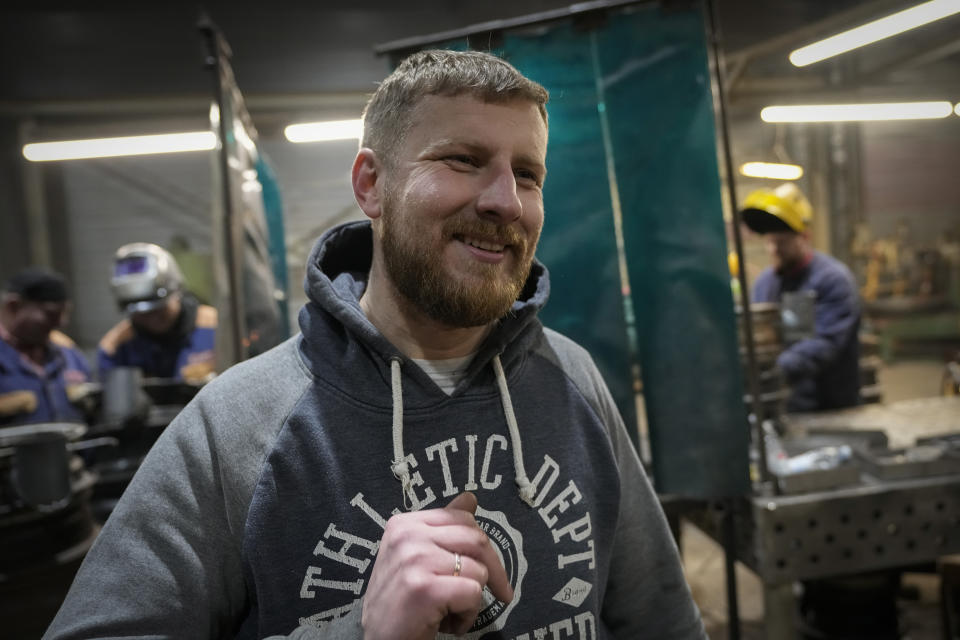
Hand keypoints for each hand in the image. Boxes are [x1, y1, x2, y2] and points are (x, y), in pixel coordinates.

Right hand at [361, 492, 512, 639]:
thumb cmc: (400, 602)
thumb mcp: (416, 557)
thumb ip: (442, 528)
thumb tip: (470, 498)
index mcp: (404, 524)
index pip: (461, 518)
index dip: (483, 545)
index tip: (491, 567)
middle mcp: (407, 536)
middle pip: (476, 539)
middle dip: (494, 570)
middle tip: (501, 593)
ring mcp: (415, 560)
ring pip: (478, 569)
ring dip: (474, 598)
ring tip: (451, 611)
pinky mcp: (426, 588)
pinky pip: (474, 593)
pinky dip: (468, 614)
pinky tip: (447, 623)